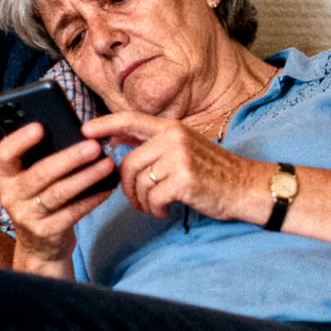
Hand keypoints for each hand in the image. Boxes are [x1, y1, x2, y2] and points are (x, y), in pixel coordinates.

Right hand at [0, 122, 115, 268]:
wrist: (40, 246)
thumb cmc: (40, 200)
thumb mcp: (31, 180)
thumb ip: (41, 159)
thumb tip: (76, 133)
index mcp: (6, 175)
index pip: (4, 153)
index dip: (20, 139)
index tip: (40, 127)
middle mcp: (10, 195)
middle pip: (40, 173)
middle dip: (69, 158)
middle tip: (93, 146)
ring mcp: (26, 216)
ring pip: (59, 193)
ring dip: (86, 177)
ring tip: (107, 164)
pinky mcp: (45, 232)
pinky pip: (72, 212)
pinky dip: (92, 198)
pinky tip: (107, 187)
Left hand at [83, 112, 269, 223]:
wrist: (246, 187)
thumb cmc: (213, 171)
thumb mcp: (183, 147)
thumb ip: (152, 143)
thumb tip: (115, 138)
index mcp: (171, 128)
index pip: (130, 119)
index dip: (105, 125)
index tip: (84, 132)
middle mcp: (173, 137)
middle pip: (128, 163)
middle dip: (126, 187)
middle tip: (136, 200)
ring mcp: (179, 157)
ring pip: (139, 182)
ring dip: (142, 201)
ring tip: (154, 206)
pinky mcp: (184, 179)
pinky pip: (153, 198)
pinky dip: (155, 209)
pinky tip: (165, 211)